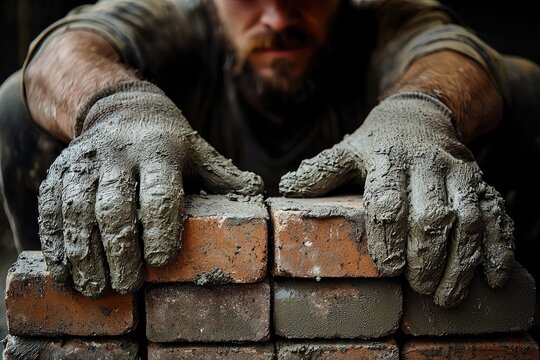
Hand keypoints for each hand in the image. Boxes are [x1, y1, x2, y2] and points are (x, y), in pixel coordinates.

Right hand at [38, 81, 262, 295]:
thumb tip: (259, 193)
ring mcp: (85, 162)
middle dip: (120, 251)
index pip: (160, 192)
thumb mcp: (199, 152)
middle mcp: (119, 154)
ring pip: (78, 210)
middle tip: (129, 285)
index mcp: (159, 151)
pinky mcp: (60, 171)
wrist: (120, 109)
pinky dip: (56, 241)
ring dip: (85, 254)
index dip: (160, 228)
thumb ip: (223, 175)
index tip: (161, 260)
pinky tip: (66, 270)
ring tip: (96, 287)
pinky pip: (51, 208)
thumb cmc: (168, 141)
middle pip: (115, 207)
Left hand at [280, 92, 513, 306]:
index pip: (388, 199)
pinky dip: (499, 248)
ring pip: (467, 219)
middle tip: (417, 288)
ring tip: (447, 296)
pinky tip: (494, 278)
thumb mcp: (346, 151)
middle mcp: (426, 165)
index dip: (389, 236)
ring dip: (461, 262)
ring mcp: (458, 174)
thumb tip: (286, 188)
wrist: (420, 115)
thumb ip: (321, 171)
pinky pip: (496, 215)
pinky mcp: (480, 183)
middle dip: (426, 256)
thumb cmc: (376, 143)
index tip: (389, 267)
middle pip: (432, 214)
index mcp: (387, 159)